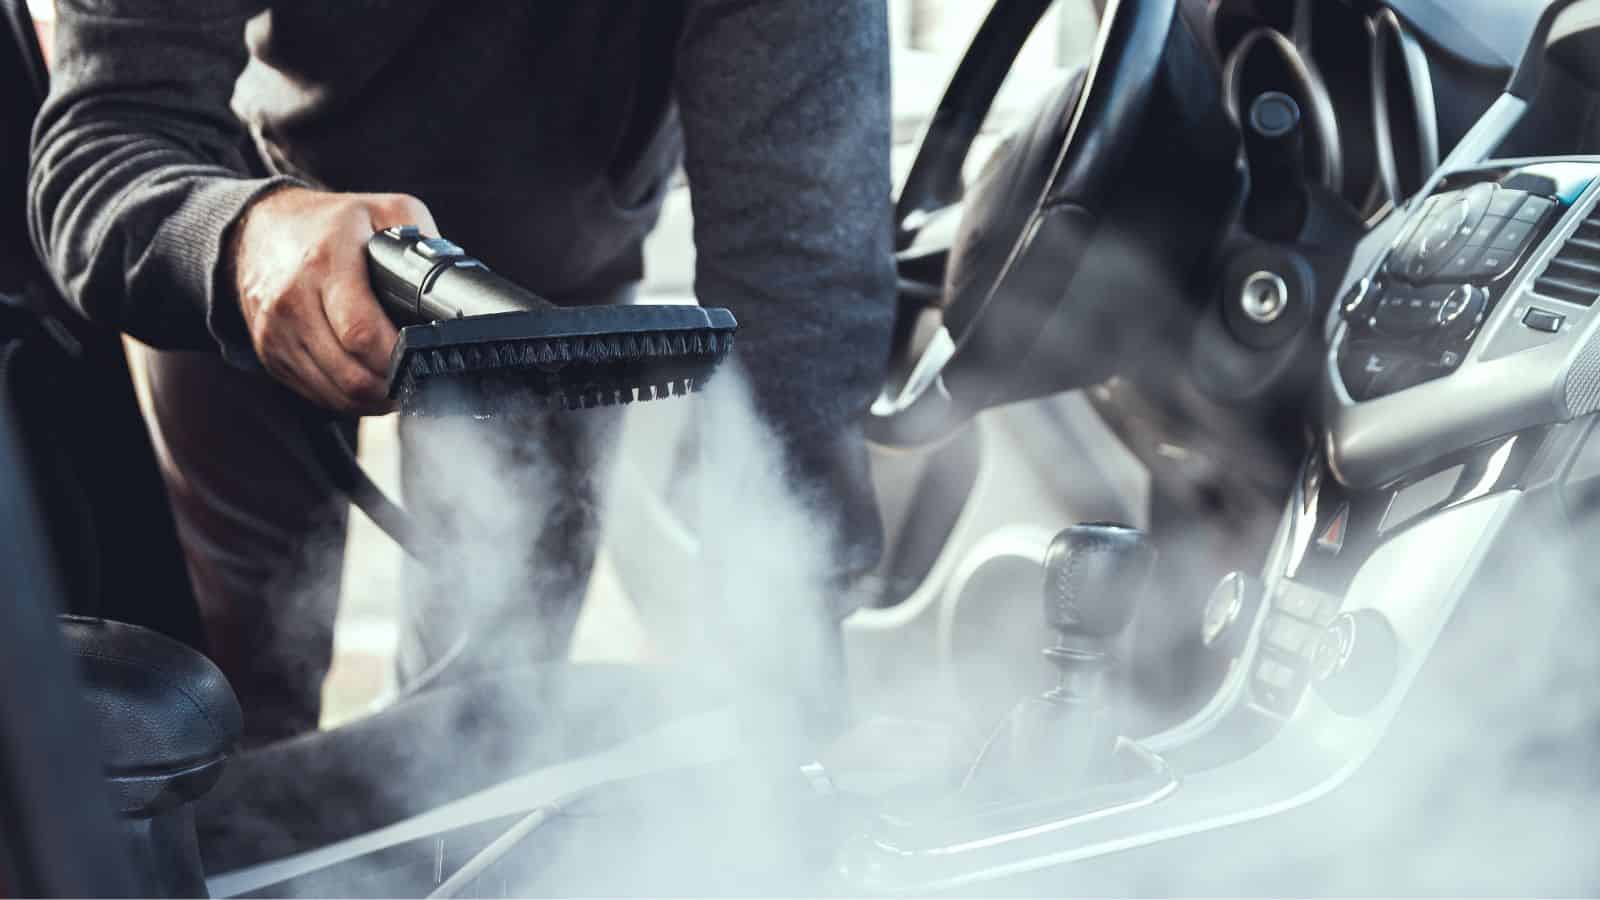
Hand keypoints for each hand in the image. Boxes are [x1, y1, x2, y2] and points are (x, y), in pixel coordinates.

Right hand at [232, 187, 437, 413]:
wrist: (256, 230)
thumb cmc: (329, 223)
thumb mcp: (383, 210)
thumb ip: (423, 241)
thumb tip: (453, 282)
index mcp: (325, 264)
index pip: (361, 333)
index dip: (398, 358)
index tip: (422, 360)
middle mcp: (293, 302)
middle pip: (351, 375)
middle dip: (392, 386)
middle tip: (416, 379)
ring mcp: (277, 333)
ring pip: (335, 394)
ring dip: (373, 399)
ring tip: (397, 384)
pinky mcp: (270, 355)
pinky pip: (317, 395)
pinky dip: (348, 399)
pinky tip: (368, 383)